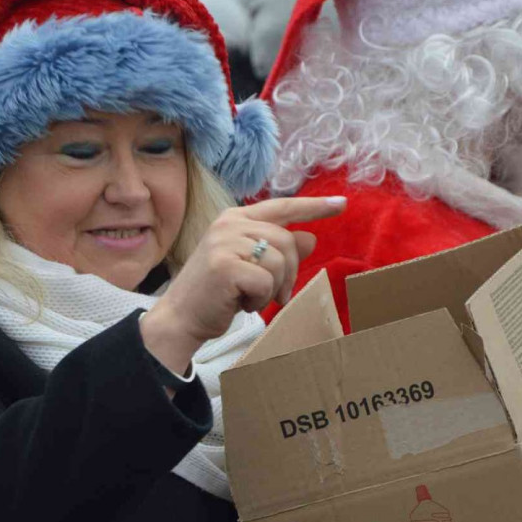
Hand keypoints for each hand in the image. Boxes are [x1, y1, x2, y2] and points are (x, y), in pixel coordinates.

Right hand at [141, 197, 345, 373]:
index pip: (282, 206)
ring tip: (251, 298)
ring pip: (280, 262)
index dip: (313, 207)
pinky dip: (260, 299)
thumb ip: (279, 251)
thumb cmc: (217, 293)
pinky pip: (266, 281)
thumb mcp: (251, 267)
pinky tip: (241, 303)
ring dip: (273, 288)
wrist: (180, 317)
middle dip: (290, 273)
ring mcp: (225, 242)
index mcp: (235, 219)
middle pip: (287, 241)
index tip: (341, 204)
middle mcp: (230, 224)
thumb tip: (311, 237)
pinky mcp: (225, 266)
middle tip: (277, 295)